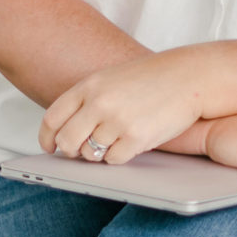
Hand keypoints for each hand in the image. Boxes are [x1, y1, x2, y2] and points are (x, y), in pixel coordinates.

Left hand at [40, 51, 209, 165]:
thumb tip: (65, 132)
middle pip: (67, 141)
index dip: (47, 137)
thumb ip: (87, 99)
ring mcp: (117, 121)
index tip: (50, 147)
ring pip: (90, 154)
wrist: (189, 76)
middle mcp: (99, 103)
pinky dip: (118, 156)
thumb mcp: (111, 78)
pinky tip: (130, 143)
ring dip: (99, 153)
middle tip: (81, 151)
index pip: (52, 118)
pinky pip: (113, 160)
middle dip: (71, 151)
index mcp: (89, 86)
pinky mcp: (137, 138)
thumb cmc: (152, 78)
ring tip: (115, 140)